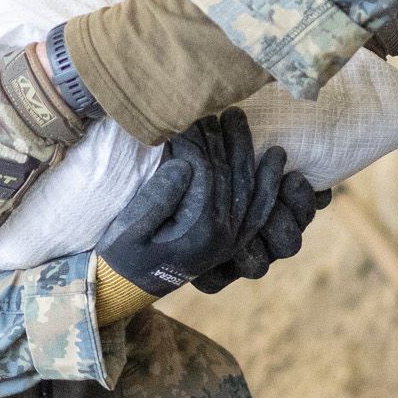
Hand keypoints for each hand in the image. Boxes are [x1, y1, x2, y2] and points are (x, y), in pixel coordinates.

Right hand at [99, 110, 313, 296]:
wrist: (126, 287)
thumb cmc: (122, 254)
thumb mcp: (129, 227)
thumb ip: (157, 198)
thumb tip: (185, 166)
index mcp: (200, 229)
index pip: (208, 172)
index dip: (200, 141)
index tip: (193, 116)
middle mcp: (224, 235)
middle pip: (233, 176)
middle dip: (228, 140)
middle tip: (224, 110)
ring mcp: (232, 239)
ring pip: (251, 188)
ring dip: (247, 152)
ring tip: (240, 120)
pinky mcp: (232, 240)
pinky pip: (260, 209)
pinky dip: (269, 183)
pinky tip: (275, 159)